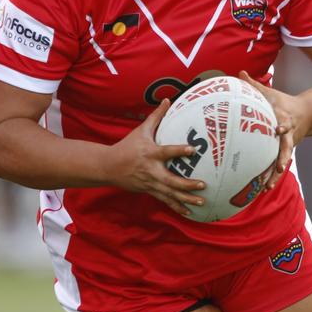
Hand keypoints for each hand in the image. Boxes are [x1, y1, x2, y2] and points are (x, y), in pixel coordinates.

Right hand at [106, 98, 205, 215]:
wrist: (109, 167)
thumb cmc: (127, 146)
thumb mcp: (141, 130)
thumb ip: (156, 116)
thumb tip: (168, 99)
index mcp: (150, 153)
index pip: (166, 152)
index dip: (179, 151)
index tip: (192, 149)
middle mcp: (151, 170)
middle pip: (171, 180)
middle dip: (187, 184)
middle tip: (203, 185)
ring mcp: (150, 183)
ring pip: (170, 194)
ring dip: (186, 199)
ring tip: (201, 202)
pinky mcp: (149, 191)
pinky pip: (165, 200)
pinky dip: (177, 207)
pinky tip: (189, 212)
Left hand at [238, 71, 306, 191]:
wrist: (307, 114)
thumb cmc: (283, 102)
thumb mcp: (270, 92)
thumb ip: (254, 85)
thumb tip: (240, 73)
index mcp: (284, 119)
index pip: (285, 123)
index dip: (283, 126)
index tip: (279, 129)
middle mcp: (288, 135)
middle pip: (287, 147)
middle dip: (283, 157)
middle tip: (279, 167)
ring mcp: (288, 145)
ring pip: (282, 161)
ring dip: (275, 174)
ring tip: (267, 186)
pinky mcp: (284, 153)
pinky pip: (277, 167)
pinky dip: (272, 178)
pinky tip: (264, 189)